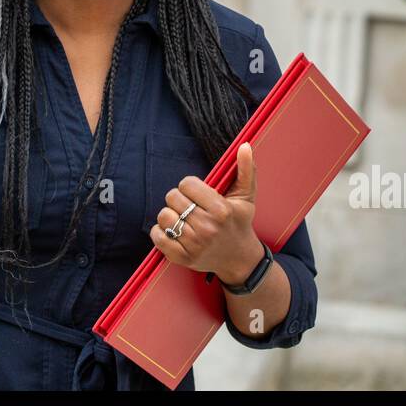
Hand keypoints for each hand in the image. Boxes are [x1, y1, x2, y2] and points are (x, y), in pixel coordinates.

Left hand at [148, 142, 263, 284]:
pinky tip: (173, 230)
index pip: (186, 184)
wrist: (240, 259)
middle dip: (179, 199)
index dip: (189, 186)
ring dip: (170, 214)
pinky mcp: (183, 258)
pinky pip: (158, 237)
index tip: (197, 193)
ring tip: (182, 218)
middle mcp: (207, 228)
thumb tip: (245, 145)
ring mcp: (194, 245)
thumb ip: (246, 169)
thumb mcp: (246, 197)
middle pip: (172, 197)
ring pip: (164, 216)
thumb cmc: (240, 223)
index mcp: (221, 210)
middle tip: (190, 206)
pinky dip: (160, 231)